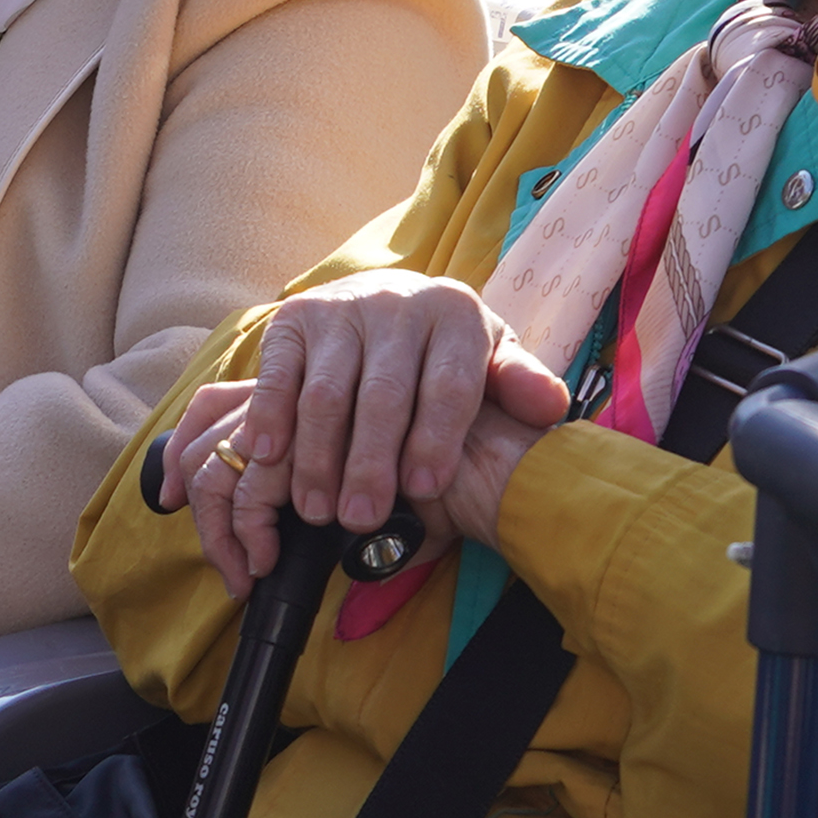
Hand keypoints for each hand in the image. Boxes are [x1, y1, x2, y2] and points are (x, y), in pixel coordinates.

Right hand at [181, 272, 573, 597]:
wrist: (392, 299)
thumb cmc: (447, 353)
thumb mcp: (492, 362)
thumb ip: (519, 386)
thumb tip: (550, 406)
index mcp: (455, 315)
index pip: (447, 384)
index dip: (436, 440)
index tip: (424, 492)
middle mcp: (396, 303)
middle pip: (383, 394)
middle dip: (370, 462)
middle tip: (361, 518)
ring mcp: (339, 309)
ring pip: (326, 391)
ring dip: (318, 456)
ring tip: (318, 510)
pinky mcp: (294, 320)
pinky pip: (278, 373)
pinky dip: (270, 415)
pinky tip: (268, 457)